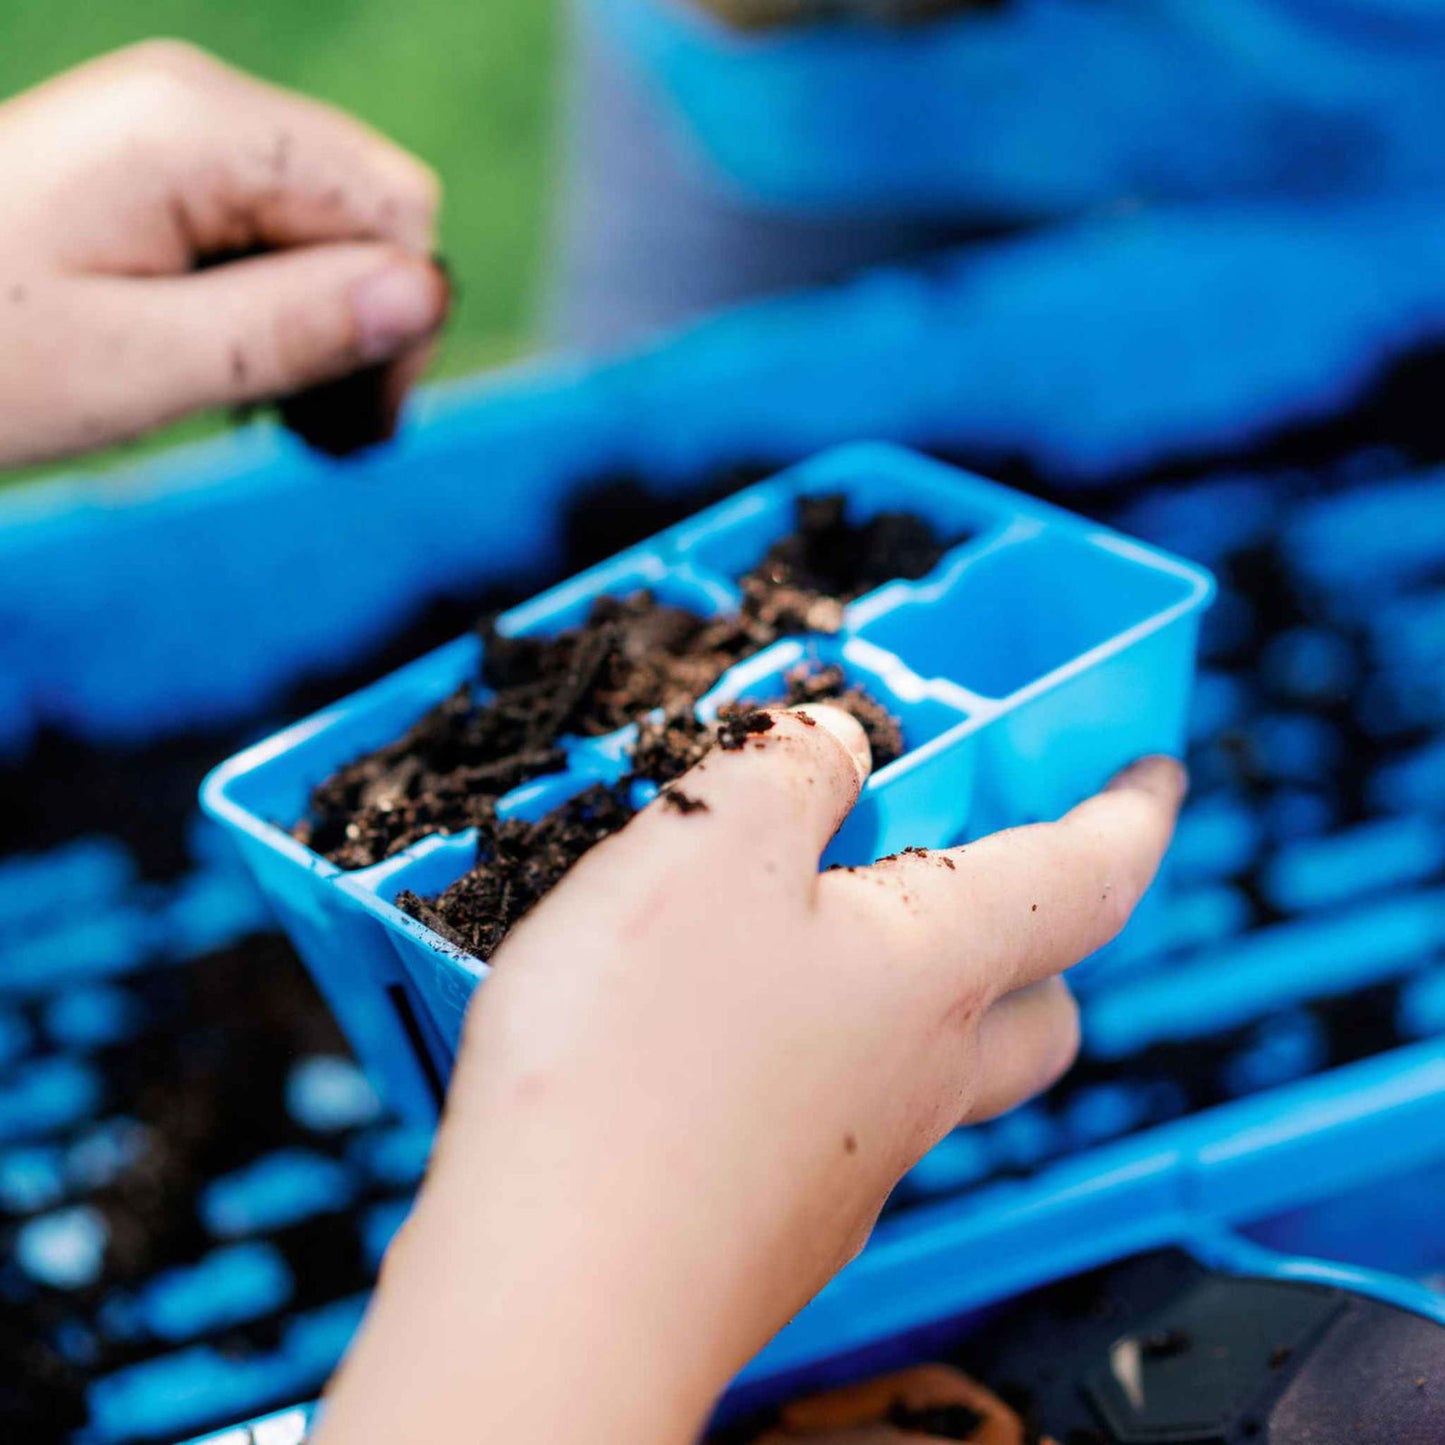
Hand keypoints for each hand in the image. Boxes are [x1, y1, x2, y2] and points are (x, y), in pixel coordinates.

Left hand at [0, 41, 448, 468]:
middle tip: (318, 429)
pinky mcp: (161, 170)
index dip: (402, 322)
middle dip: (369, 325)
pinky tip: (241, 367)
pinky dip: (280, 308)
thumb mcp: (142, 365)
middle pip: (374, 211)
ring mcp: (178, 132)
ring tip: (273, 409)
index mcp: (198, 133)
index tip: (354, 421)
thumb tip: (427, 296)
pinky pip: (276, 230)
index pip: (395, 211)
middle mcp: (199, 106)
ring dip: (327, 325)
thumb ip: (291, 326)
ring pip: (334, 226)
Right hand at [318, 708, 1185, 1444]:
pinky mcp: (779, 1221)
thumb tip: (841, 740)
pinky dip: (814, 1059)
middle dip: (1042, 940)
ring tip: (811, 939)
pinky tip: (717, 1042)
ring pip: (939, 1072)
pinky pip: (835, 1122)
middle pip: (1038, 1011)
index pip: (1085, 876)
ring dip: (916, 997)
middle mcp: (918, 1078)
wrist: (559, 1290)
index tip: (1155, 776)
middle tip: (984, 879)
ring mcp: (853, 1165)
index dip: (1130, 811)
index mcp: (932, 966)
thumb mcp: (706, 840)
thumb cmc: (637, 1059)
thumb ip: (788, 765)